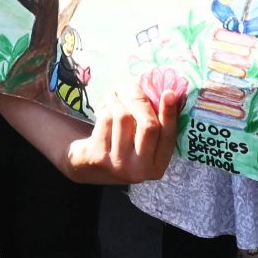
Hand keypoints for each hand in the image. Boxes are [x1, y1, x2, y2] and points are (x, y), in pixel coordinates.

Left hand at [63, 85, 185, 183]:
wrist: (88, 168)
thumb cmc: (121, 150)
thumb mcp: (141, 147)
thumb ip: (153, 127)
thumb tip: (165, 94)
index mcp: (156, 167)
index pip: (168, 137)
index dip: (169, 113)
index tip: (169, 93)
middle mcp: (140, 170)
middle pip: (148, 125)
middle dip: (140, 99)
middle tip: (131, 87)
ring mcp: (118, 164)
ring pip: (124, 117)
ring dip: (118, 99)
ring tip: (114, 95)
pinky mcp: (98, 156)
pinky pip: (105, 120)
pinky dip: (105, 108)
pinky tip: (104, 108)